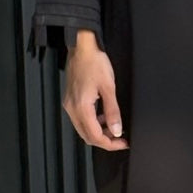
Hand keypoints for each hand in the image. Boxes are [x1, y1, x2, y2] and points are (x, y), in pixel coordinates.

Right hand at [62, 30, 127, 150]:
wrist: (82, 48)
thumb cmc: (94, 62)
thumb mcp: (109, 88)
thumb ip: (113, 112)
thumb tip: (116, 130)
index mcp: (81, 107)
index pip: (95, 136)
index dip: (110, 144)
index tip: (122, 143)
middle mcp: (72, 108)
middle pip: (87, 136)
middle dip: (105, 141)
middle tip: (120, 139)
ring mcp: (69, 104)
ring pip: (83, 129)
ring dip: (99, 132)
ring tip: (114, 128)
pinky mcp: (70, 99)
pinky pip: (81, 119)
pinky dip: (93, 122)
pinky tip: (103, 116)